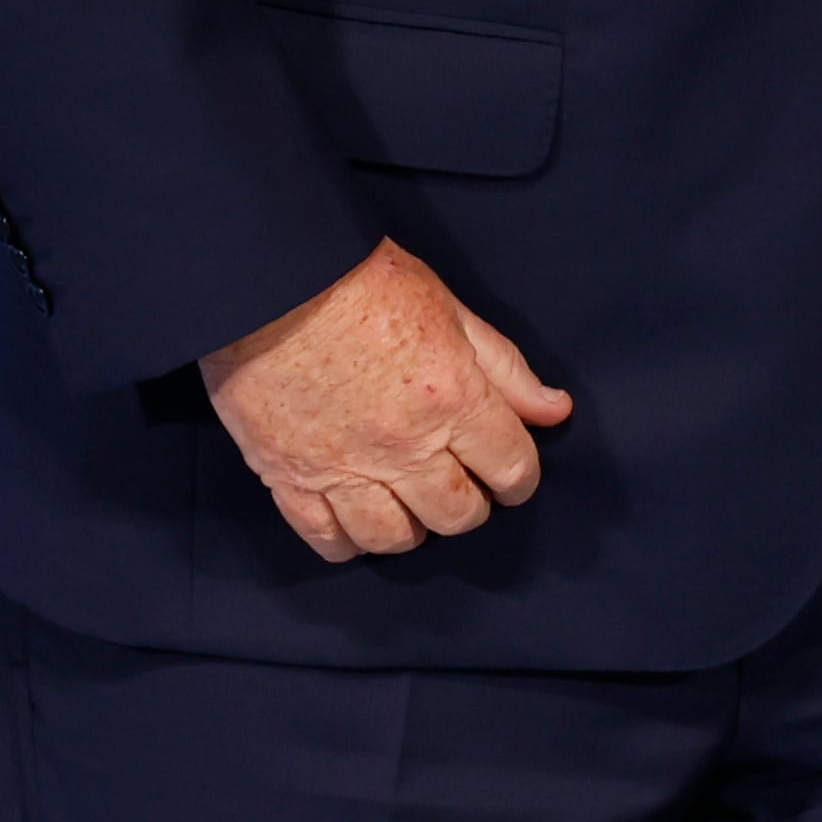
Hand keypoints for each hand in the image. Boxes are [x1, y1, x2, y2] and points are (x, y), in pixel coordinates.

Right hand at [198, 237, 571, 564]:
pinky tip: (356, 524)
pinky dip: (348, 542)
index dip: (519, 477)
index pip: (510, 467)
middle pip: (457, 514)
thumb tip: (554, 410)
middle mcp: (403, 446)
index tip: (511, 473)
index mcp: (452, 398)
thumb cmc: (361, 281)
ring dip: (413, 528)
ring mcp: (344, 469)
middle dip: (471, 505)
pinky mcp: (290, 478)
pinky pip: (327, 540)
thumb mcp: (449, 308)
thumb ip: (504, 368)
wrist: (267, 280)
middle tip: (461, 484)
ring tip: (410, 505)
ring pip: (395, 538)